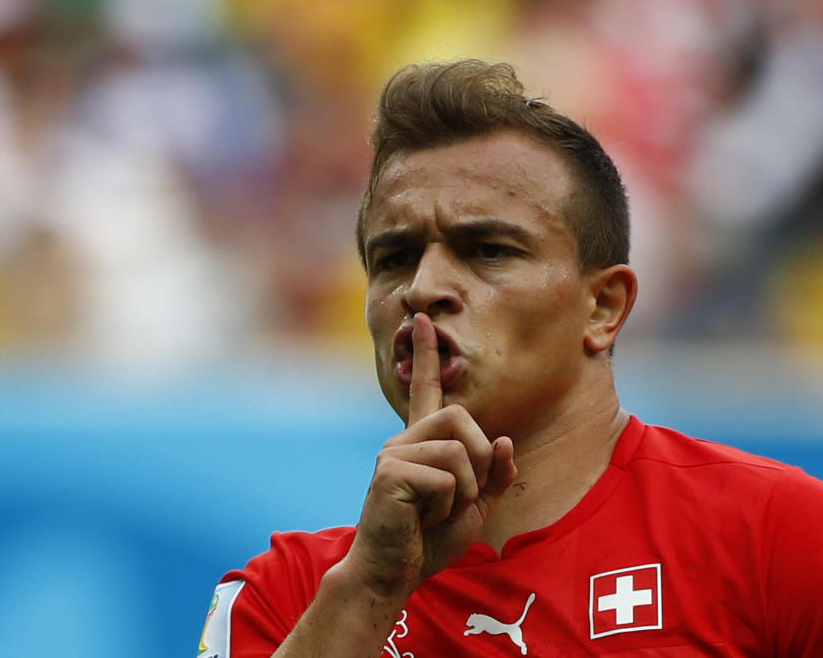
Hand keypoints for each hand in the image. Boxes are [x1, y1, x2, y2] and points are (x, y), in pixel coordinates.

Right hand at [342, 312, 516, 599]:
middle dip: (478, 460)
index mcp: (422, 442)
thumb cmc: (429, 540)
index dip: (426, 354)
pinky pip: (447, 477)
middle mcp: (404, 439)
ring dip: (465, 492)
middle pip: (462, 417)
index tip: (421, 319)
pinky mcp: (390, 471)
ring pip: (460, 451)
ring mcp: (393, 452)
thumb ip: (493, 474)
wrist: (395, 572)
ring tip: (436, 512)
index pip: (426, 389)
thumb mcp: (474, 506)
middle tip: (458, 497)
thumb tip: (502, 440)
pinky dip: (448, 506)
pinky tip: (422, 518)